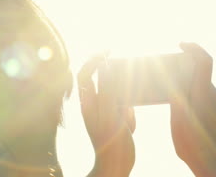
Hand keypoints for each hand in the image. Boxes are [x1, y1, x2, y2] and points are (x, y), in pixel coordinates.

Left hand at [78, 56, 135, 176]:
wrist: (116, 165)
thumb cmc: (110, 142)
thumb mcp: (110, 114)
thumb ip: (108, 90)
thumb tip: (105, 67)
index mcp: (88, 102)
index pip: (84, 73)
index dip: (93, 59)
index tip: (109, 51)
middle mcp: (95, 104)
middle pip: (101, 79)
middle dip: (114, 74)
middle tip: (127, 69)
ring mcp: (106, 112)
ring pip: (115, 92)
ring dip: (124, 93)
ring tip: (130, 104)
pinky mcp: (116, 119)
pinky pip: (124, 106)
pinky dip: (130, 110)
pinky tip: (130, 124)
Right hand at [170, 43, 215, 176]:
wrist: (214, 165)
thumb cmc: (192, 145)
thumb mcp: (176, 120)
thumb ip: (176, 100)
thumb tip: (174, 85)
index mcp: (203, 94)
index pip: (204, 60)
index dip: (194, 48)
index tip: (182, 44)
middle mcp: (215, 97)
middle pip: (201, 75)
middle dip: (185, 74)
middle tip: (169, 79)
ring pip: (204, 90)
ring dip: (190, 90)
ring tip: (176, 102)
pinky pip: (209, 101)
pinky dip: (198, 101)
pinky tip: (188, 115)